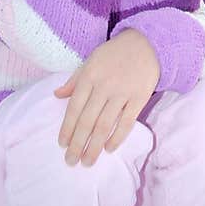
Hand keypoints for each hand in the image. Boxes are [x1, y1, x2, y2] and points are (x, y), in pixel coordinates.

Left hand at [54, 30, 160, 164]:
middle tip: (71, 161)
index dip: (67, 129)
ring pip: (105, 125)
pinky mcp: (139, 98)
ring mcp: (123, 93)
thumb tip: (57, 95)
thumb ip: (74, 80)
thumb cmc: (114, 54)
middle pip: (88, 121)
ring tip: (87, 161)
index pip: (74, 108)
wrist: (147, 43)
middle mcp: (104, 86)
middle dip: (77, 144)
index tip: (62, 145)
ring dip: (94, 146)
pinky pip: (126, 122)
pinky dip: (116, 138)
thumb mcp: (90, 61)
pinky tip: (108, 149)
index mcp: (89, 76)